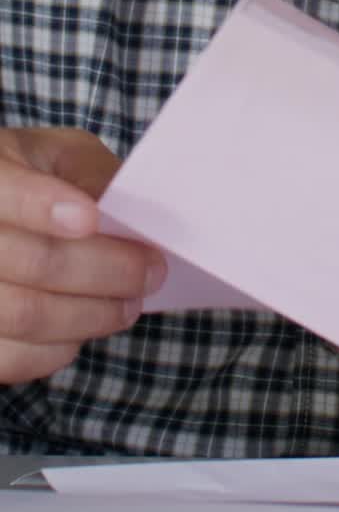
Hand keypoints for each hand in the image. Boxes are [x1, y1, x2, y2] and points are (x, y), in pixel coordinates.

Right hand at [0, 127, 165, 382]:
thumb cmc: (34, 177)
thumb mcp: (59, 154)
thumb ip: (91, 174)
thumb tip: (137, 216)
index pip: (5, 191)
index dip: (42, 205)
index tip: (90, 218)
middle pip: (31, 261)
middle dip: (104, 271)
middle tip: (152, 271)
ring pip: (24, 315)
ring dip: (91, 315)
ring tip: (130, 303)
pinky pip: (12, 357)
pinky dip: (58, 348)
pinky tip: (85, 326)